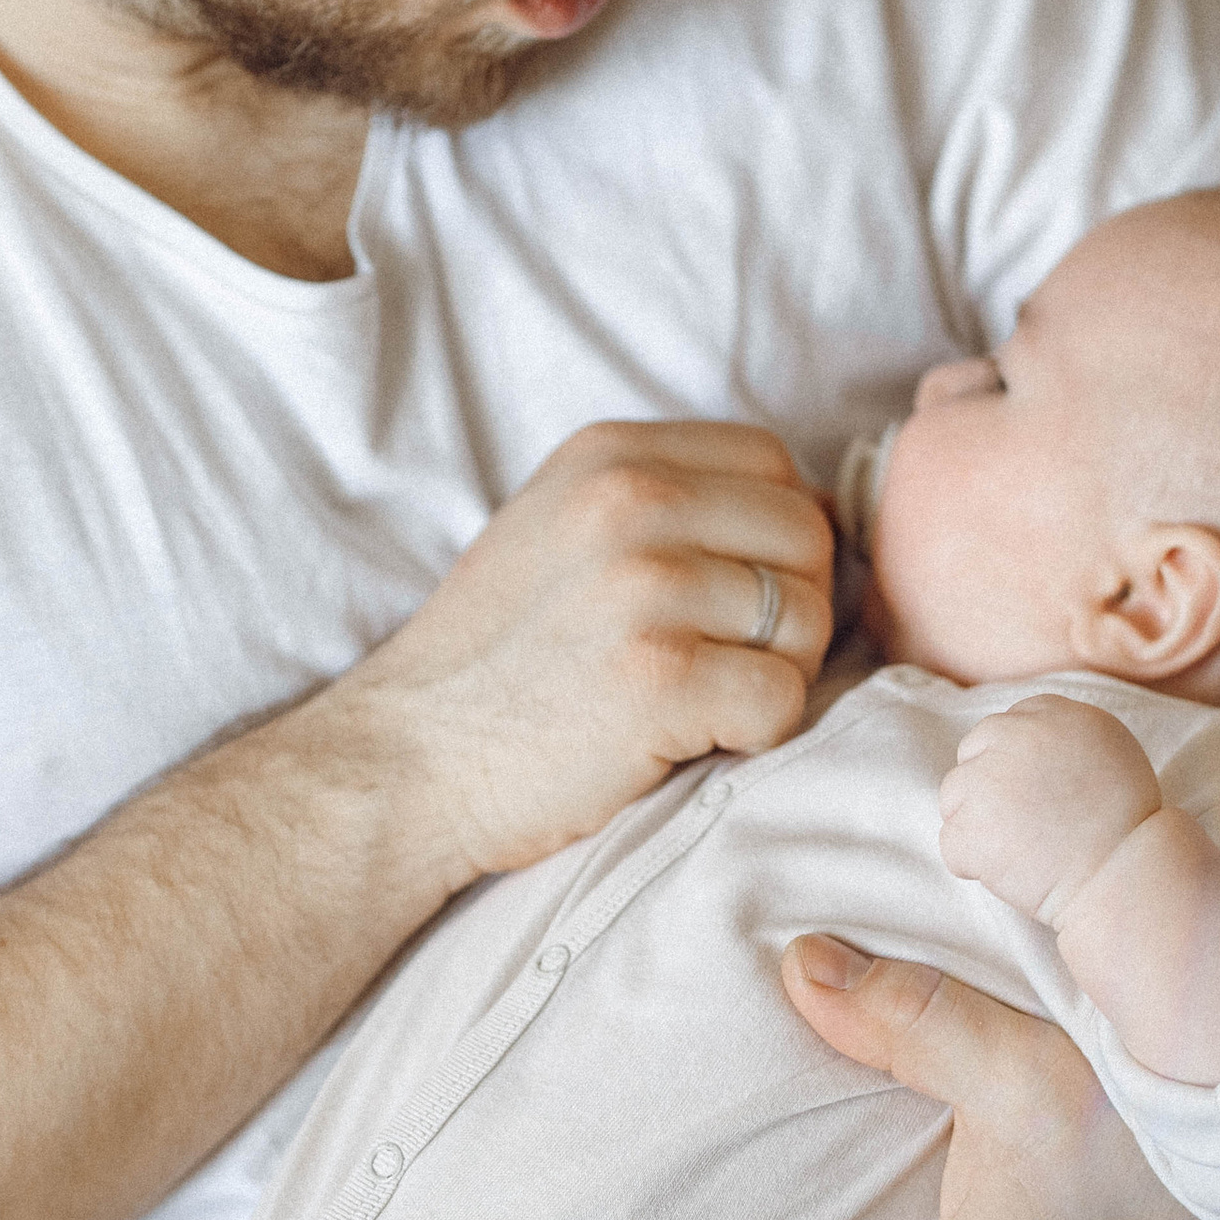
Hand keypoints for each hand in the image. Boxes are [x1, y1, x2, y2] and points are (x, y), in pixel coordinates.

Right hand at [345, 421, 832, 878]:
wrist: (403, 763)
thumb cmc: (495, 663)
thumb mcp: (561, 530)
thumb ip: (667, 504)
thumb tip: (817, 512)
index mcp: (610, 456)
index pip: (775, 466)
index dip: (778, 540)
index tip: (733, 600)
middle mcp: (630, 502)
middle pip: (806, 537)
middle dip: (792, 609)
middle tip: (724, 664)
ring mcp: (644, 588)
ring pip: (808, 620)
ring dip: (774, 676)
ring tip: (696, 703)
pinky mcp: (659, 680)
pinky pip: (783, 699)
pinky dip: (756, 734)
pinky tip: (691, 740)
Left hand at [938, 695, 1159, 927]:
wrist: (1124, 874)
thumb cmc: (1127, 822)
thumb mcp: (1111, 749)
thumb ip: (1063, 733)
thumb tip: (1025, 743)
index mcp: (1053, 714)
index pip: (1003, 727)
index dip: (1012, 764)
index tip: (1032, 794)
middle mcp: (1016, 737)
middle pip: (971, 755)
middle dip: (987, 789)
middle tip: (1024, 824)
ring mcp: (986, 781)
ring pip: (954, 799)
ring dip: (978, 825)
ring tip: (1023, 849)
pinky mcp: (970, 828)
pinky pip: (952, 845)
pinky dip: (973, 864)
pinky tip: (1013, 870)